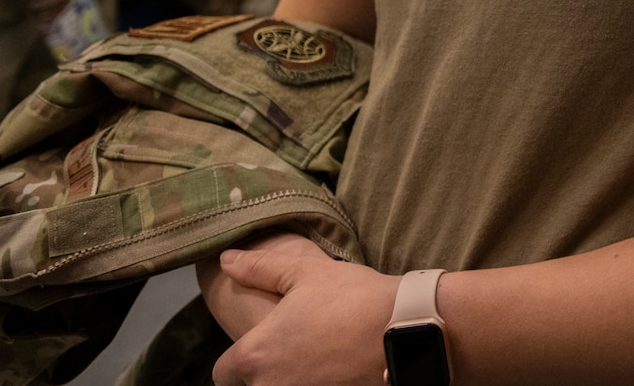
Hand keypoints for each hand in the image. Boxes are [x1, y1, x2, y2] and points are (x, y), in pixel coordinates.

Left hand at [208, 234, 395, 385]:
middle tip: (298, 349)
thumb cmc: (355, 299)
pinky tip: (337, 372)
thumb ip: (260, 269)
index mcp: (255, 355)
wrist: (410, 329)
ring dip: (292, 379)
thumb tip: (226, 260)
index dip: (241, 358)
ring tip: (320, 359)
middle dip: (267, 372)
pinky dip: (319, 384)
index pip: (224, 373)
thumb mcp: (306, 273)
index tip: (266, 344)